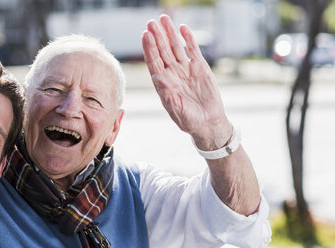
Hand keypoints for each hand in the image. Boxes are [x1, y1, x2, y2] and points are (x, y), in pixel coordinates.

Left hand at [142, 15, 230, 149]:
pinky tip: (183, 28)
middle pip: (162, 51)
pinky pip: (193, 50)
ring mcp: (185, 69)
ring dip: (170, 34)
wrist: (208, 122)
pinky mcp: (200, 68)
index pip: (154, 62)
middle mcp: (172, 74)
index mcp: (163, 83)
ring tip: (165, 19)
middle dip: (157, 36)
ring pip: (176, 48)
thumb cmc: (189, 120)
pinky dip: (188, 39)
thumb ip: (167, 94)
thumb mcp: (176, 109)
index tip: (145, 34)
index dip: (149, 48)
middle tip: (151, 22)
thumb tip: (157, 78)